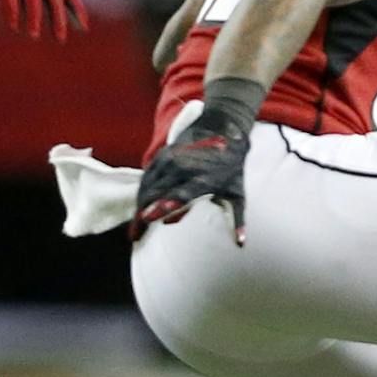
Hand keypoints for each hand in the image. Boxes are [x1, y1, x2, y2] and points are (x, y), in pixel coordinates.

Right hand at [131, 106, 251, 244]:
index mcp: (204, 179)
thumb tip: (241, 244)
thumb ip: (237, 219)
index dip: (164, 206)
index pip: (181, 194)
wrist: (223, 132)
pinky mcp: (162, 155)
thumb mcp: (238, 193)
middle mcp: (185, 167)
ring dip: (139, 206)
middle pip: (157, 192)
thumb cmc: (232, 168)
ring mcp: (171, 159)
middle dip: (144, 214)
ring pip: (148, 186)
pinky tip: (140, 209)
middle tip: (136, 235)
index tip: (148, 218)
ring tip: (135, 228)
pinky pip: (147, 177)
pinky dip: (142, 194)